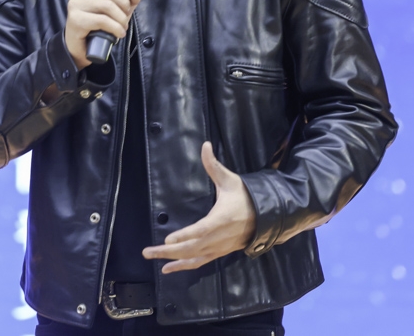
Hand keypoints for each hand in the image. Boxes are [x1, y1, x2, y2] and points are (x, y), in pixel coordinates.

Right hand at [64, 0, 141, 69]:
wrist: (82, 48)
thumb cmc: (98, 25)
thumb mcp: (117, 10)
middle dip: (124, 4)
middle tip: (126, 17)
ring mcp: (74, 4)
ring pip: (107, 5)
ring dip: (121, 19)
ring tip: (122, 27)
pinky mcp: (75, 19)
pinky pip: (102, 20)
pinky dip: (115, 28)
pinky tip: (118, 33)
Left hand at [142, 142, 255, 273]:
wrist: (265, 217)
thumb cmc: (245, 197)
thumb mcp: (230, 180)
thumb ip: (213, 165)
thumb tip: (205, 145)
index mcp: (221, 218)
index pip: (201, 230)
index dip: (185, 235)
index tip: (168, 238)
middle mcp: (219, 237)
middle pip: (191, 248)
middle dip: (168, 251)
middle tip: (147, 252)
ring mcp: (218, 248)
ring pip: (193, 257)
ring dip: (172, 260)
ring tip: (153, 258)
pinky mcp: (218, 253)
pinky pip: (199, 262)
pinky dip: (184, 267)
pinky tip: (169, 269)